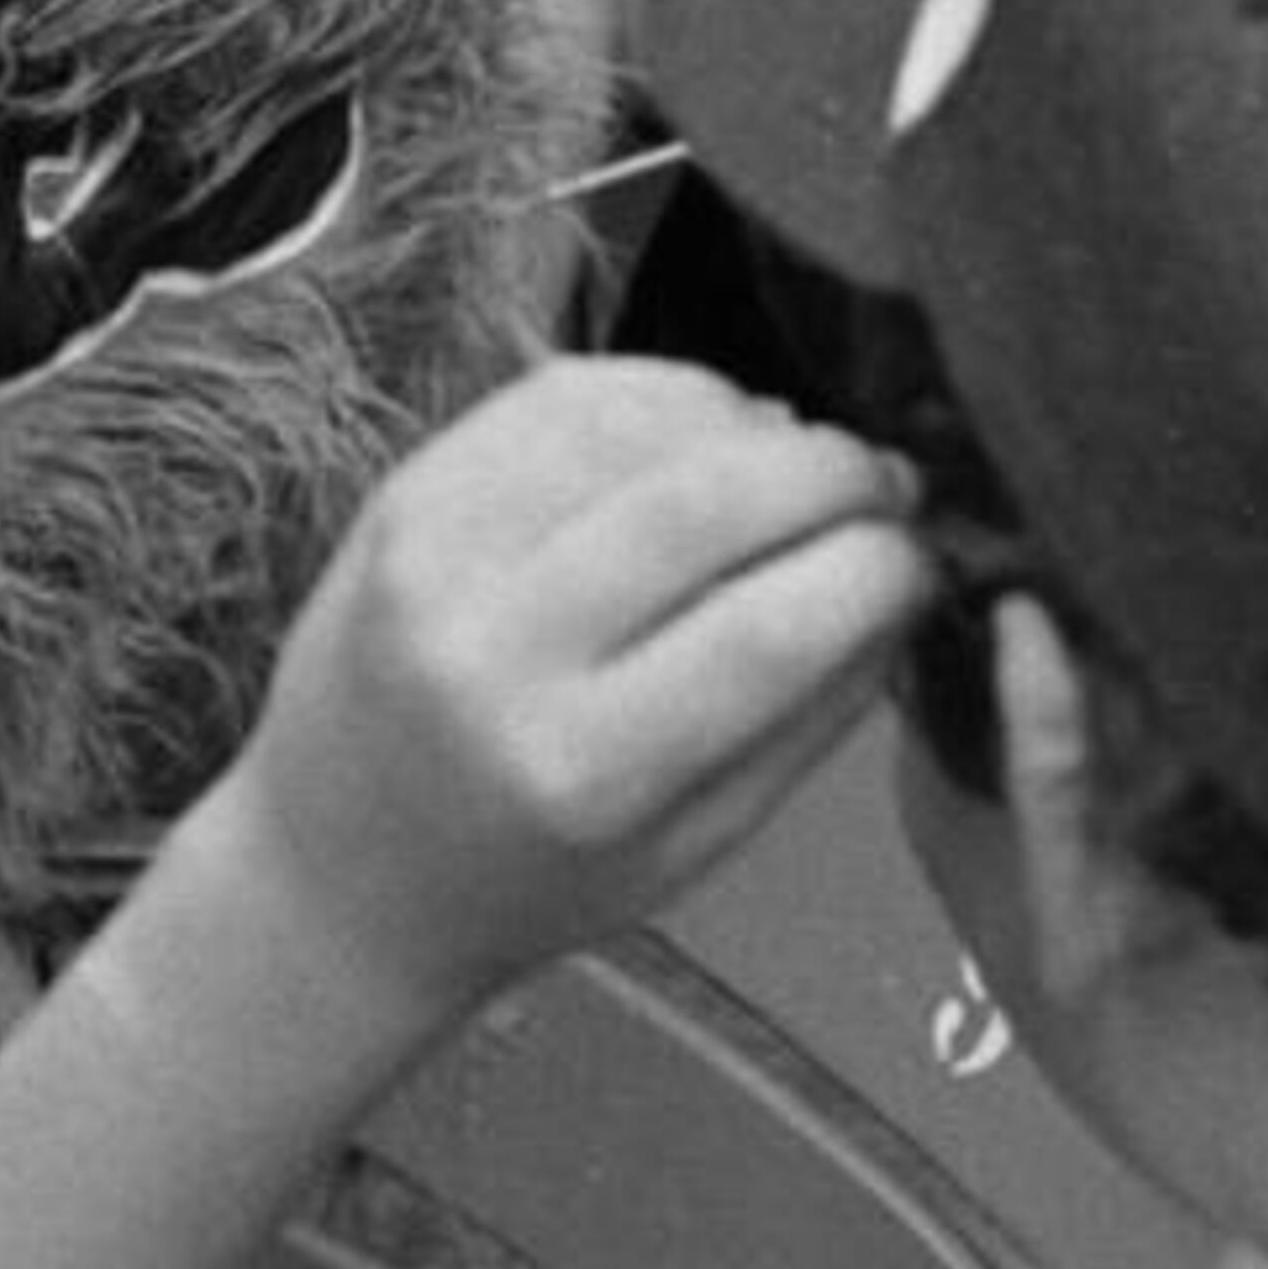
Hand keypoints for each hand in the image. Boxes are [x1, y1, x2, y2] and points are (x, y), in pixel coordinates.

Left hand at [226, 360, 928, 1026]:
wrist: (337, 865)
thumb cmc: (530, 878)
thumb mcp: (691, 851)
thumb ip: (808, 721)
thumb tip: (915, 589)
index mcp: (580, 770)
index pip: (766, 630)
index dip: (877, 568)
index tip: (929, 549)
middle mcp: (494, 648)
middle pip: (701, 504)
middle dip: (828, 471)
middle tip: (889, 478)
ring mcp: (434, 552)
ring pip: (628, 424)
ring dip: (746, 417)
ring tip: (802, 454)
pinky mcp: (404, 486)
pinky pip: (554, 397)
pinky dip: (652, 390)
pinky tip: (706, 424)